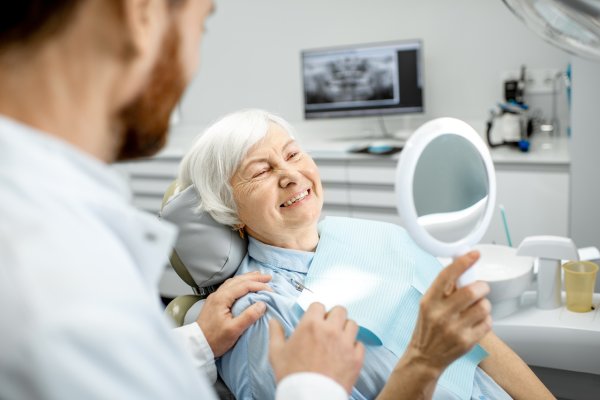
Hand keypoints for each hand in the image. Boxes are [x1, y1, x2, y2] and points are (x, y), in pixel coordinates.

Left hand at [196, 271, 271, 357]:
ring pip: (233, 282)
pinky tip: (243, 285)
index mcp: (222, 298)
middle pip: (238, 280)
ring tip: (258, 277)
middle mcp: (218, 294)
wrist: (196, 346)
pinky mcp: (214, 303)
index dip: (259, 285)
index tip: (271, 289)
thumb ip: (248, 316)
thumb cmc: (214, 340)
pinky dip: (239, 283)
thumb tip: (262, 304)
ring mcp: (215, 298)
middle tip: (268, 277)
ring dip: (246, 278)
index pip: (244, 286)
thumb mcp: (234, 330)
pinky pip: (229, 287)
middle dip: (254, 277)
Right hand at [268, 303, 364, 393]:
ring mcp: (346, 343)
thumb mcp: (276, 353)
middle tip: (328, 327)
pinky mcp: (356, 358)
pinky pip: (359, 344)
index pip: (319, 305)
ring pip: (352, 324)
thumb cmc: (291, 376)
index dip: (316, 312)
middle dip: (334, 317)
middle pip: (340, 310)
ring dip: (345, 329)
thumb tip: (273, 321)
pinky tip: (345, 354)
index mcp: (311, 325)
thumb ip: (275, 333)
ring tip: (338, 339)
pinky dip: (353, 347)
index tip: (315, 320)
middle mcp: (331, 330)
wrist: (308, 397)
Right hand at [408, 251, 491, 372]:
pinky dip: (486, 319)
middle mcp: (441, 314)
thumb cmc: (428, 327)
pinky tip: (476, 321)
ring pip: (483, 306)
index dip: (462, 262)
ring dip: (484, 303)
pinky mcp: (467, 341)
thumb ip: (444, 288)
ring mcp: (454, 329)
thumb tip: (461, 266)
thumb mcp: (428, 304)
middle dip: (481, 287)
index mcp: (429, 301)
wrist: (425, 357)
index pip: (446, 276)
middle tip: (480, 288)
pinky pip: (487, 322)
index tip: (474, 254)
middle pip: (472, 291)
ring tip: (476, 307)